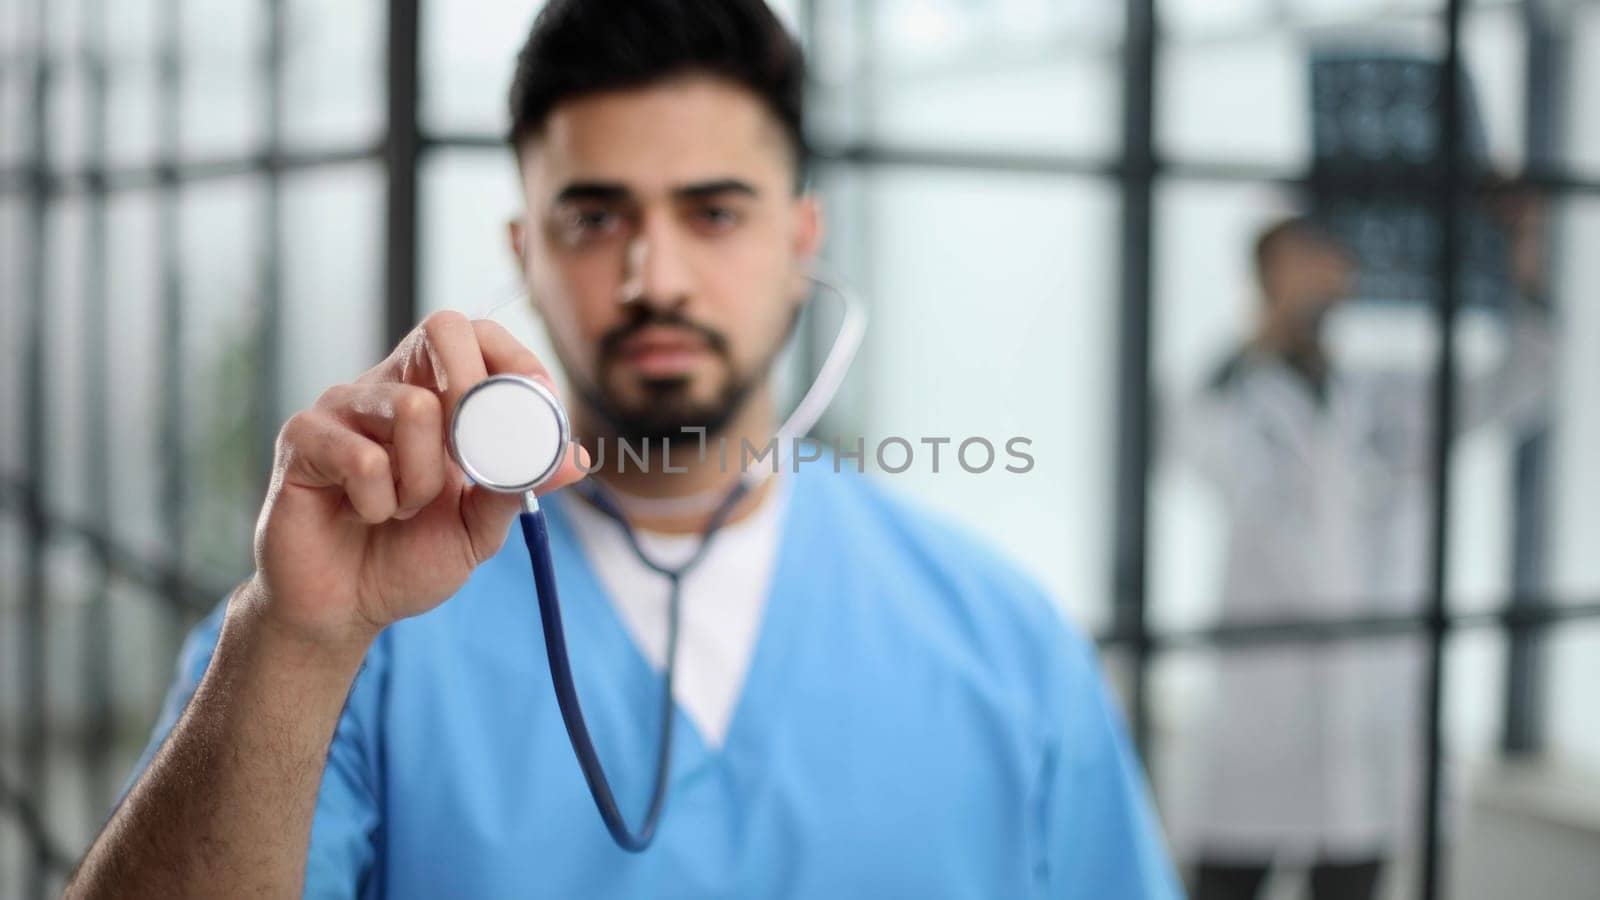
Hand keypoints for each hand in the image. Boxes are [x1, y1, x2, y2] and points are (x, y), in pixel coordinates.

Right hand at [248, 311, 586, 645]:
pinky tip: (365, 515)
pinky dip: (381, 503)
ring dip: (426, 478)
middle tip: (474, 455)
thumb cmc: (407, 557)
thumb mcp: (477, 527)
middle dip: (478, 390)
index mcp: (433, 395)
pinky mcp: (302, 438)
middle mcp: (388, 387)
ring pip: (414, 407)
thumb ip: (518, 487)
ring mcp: (341, 407)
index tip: (538, 405)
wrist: (344, 608)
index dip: (516, 360)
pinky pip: (364, 459)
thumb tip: (575, 459)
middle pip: (443, 327)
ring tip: (404, 509)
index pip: (477, 335)